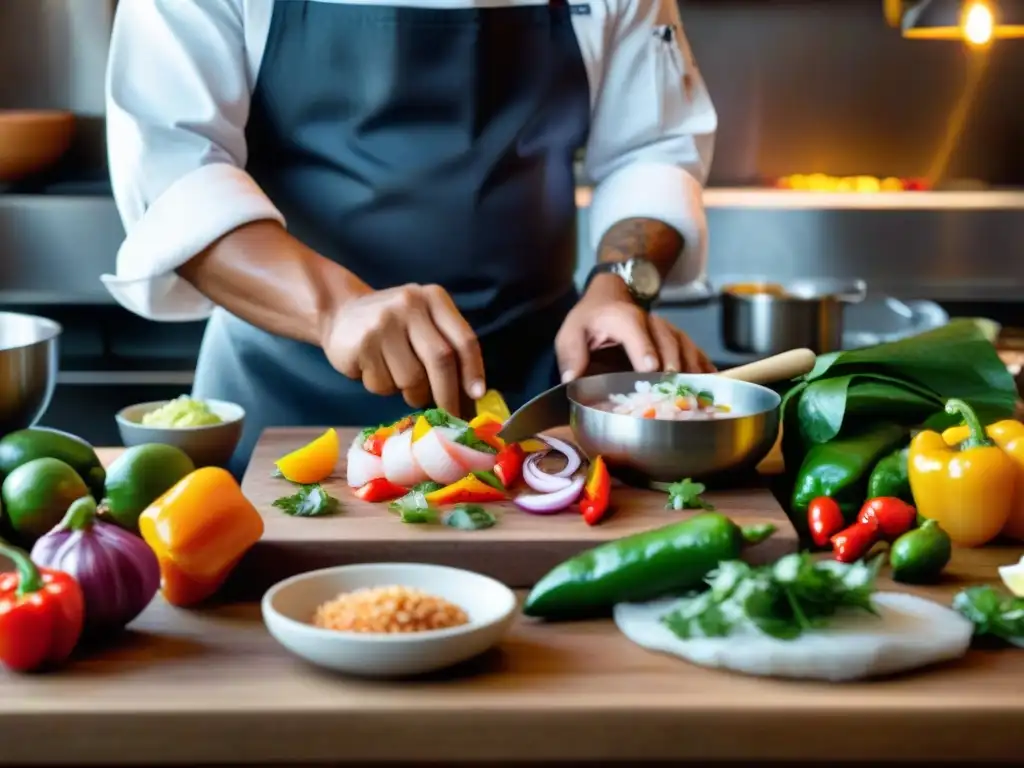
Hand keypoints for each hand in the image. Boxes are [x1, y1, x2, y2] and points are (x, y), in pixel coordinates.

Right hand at [323, 284, 485, 414]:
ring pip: (411, 379)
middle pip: (440, 360)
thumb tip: (472, 396)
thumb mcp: (424, 322)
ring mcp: (384, 323)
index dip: (474, 371)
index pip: (464, 339)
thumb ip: (448, 347)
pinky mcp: (362, 343)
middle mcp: (411, 305)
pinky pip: (383, 384)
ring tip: (400, 381)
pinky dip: (384, 388)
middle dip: (448, 395)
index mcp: (434, 298)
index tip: (477, 397)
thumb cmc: (393, 326)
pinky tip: (375, 371)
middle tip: (451, 416)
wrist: (339, 312)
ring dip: (411, 393)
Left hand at [555, 274, 714, 381]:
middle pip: (666, 339)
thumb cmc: (590, 320)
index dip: (644, 348)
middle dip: (672, 362)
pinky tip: (712, 383)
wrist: (612, 297)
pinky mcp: (677, 340)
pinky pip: (695, 350)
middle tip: (674, 386)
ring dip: (691, 366)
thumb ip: (571, 354)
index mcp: (621, 318)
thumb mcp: (571, 332)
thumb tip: (571, 379)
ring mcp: (667, 329)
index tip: (650, 368)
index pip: (635, 330)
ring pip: (684, 344)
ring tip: (696, 389)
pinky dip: (704, 366)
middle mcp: (649, 321)